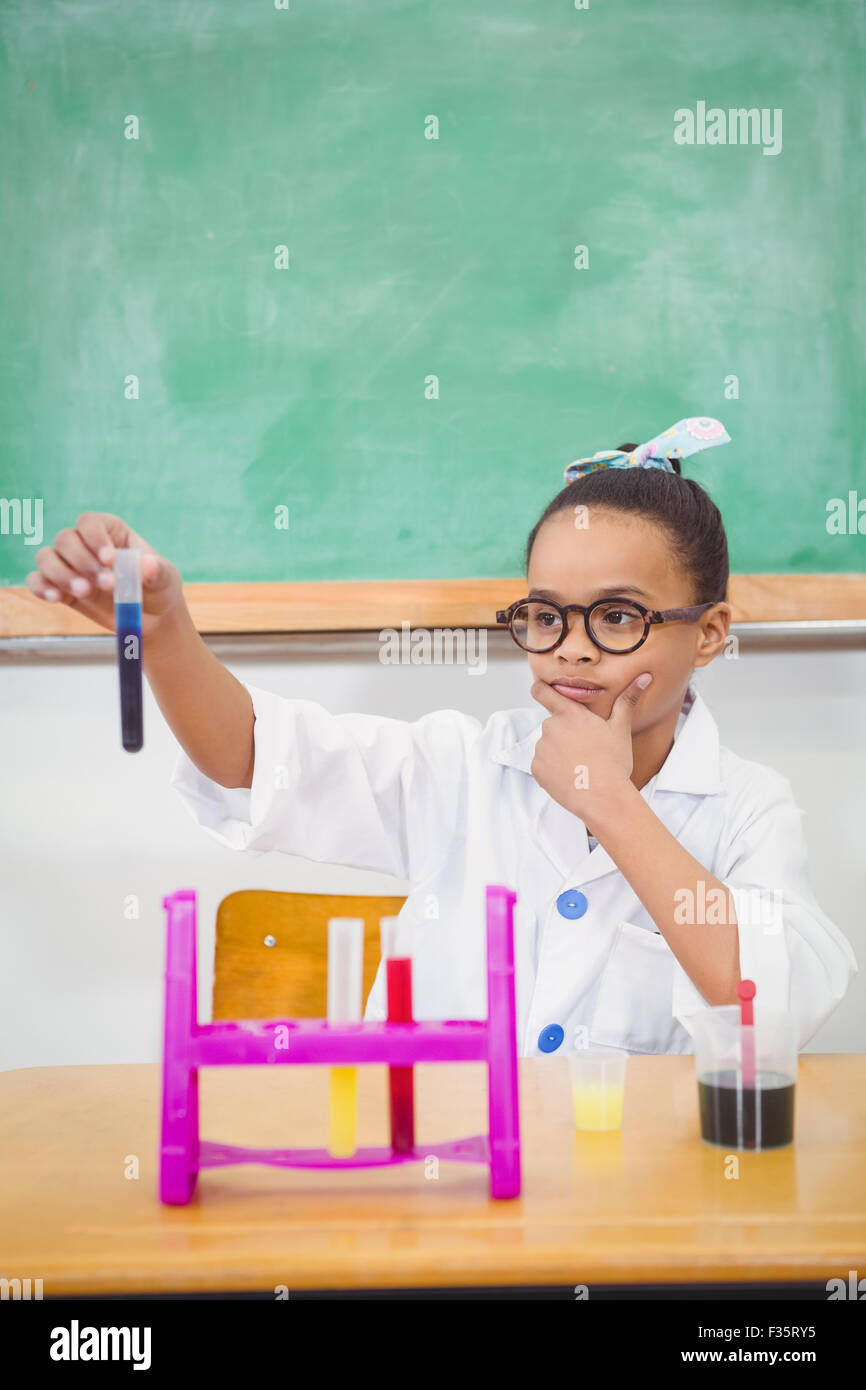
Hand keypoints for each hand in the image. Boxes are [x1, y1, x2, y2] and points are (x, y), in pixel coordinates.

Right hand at [26, 512, 182, 636]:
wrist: (151, 619)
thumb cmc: (158, 589)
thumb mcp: (164, 578)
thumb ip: (155, 570)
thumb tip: (148, 563)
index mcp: (111, 531)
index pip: (90, 523)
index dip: (95, 538)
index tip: (110, 560)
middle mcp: (85, 544)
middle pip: (66, 540)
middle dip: (83, 562)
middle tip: (108, 585)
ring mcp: (70, 566)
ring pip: (47, 557)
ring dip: (61, 574)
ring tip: (84, 592)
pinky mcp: (60, 588)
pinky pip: (37, 580)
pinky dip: (41, 587)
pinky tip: (54, 597)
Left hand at [529, 674, 651, 821]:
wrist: (603, 797)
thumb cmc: (613, 762)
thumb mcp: (620, 728)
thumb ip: (628, 700)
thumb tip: (644, 677)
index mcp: (569, 713)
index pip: (542, 692)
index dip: (540, 689)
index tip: (542, 691)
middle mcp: (550, 727)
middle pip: (553, 724)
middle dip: (565, 732)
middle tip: (586, 747)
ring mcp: (541, 749)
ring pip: (548, 745)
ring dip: (559, 751)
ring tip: (581, 765)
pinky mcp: (537, 769)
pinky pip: (543, 765)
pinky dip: (553, 769)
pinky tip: (571, 776)